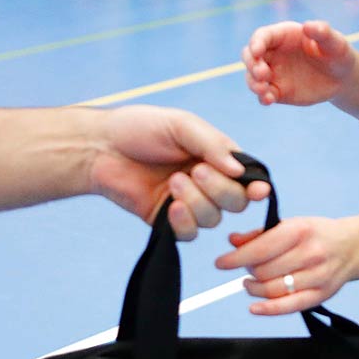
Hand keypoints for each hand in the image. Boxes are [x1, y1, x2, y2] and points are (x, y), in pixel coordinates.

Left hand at [88, 105, 268, 239]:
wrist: (101, 147)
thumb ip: (213, 145)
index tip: (257, 191)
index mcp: (217, 157)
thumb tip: (240, 172)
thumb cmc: (141, 128)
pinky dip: (184, 221)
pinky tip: (169, 206)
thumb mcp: (182, 125)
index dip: (256, 188)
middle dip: (220, 190)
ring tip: (172, 180)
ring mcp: (189, 203)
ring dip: (197, 202)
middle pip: (236, 202)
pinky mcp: (167, 222)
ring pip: (213, 219)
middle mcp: (208, 183)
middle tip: (195, 170)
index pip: (248, 178)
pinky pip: (190, 233)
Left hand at [216, 214, 358, 315]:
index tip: (221, 263)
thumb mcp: (290, 224)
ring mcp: (318, 276)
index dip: (236, 258)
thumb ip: (260, 233)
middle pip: (264, 271)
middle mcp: (310, 253)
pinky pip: (290, 306)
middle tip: (247, 268)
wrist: (353, 246)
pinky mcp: (322, 294)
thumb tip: (233, 241)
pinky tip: (255, 307)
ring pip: (273, 289)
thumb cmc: (316, 234)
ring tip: (251, 282)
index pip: (260, 249)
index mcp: (300, 231)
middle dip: (249, 270)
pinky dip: (268, 309)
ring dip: (255, 288)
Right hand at [242, 20, 356, 106]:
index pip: (262, 36)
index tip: (257, 51)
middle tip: (263, 73)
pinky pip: (264, 94)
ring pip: (252, 76)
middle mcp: (273, 53)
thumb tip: (307, 25)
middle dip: (251, 64)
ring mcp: (273, 73)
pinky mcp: (278, 91)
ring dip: (253, 83)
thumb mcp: (335, 42)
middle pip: (250, 55)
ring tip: (264, 90)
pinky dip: (263, 97)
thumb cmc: (337, 53)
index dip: (256, 42)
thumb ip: (322, 32)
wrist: (341, 78)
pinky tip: (269, 100)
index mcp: (283, 35)